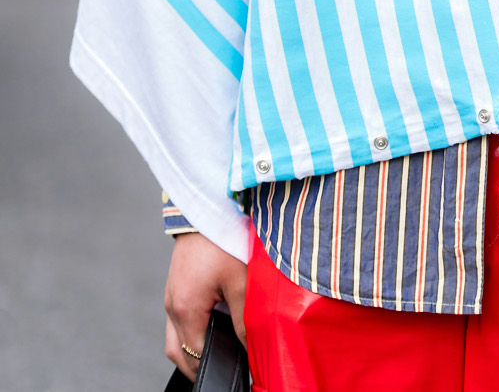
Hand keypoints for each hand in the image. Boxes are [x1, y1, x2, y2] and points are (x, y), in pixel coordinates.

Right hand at [164, 233, 246, 382]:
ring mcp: (170, 296)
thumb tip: (249, 348)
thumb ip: (243, 319)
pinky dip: (190, 330)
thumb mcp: (240, 281)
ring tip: (218, 352)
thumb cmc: (223, 240)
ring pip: (175, 338)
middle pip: (179, 352)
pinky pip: (176, 320)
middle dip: (199, 366)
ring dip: (192, 349)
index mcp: (186, 308)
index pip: (196, 355)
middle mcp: (171, 305)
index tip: (236, 370)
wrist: (206, 208)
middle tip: (225, 368)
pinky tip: (211, 326)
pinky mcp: (174, 286)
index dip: (216, 366)